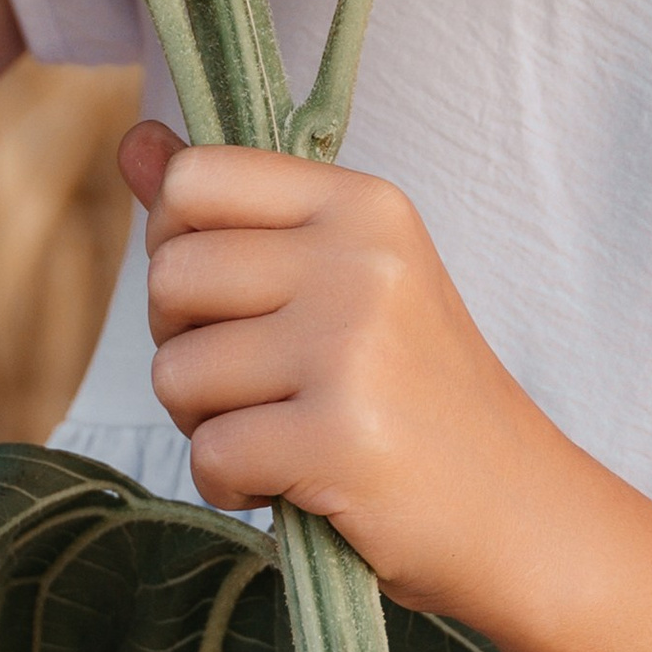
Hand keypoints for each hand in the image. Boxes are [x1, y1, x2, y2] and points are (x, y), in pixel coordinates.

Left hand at [123, 120, 577, 621]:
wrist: (519, 508)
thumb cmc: (416, 391)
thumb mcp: (343, 275)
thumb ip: (233, 211)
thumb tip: (133, 143)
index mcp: (361, 203)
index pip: (194, 178)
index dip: (180, 246)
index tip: (232, 297)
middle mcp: (360, 259)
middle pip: (171, 277)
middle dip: (185, 345)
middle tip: (259, 383)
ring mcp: (353, 347)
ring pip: (176, 371)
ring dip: (206, 423)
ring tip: (283, 430)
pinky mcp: (341, 438)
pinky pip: (210, 454)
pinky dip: (230, 484)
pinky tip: (290, 483)